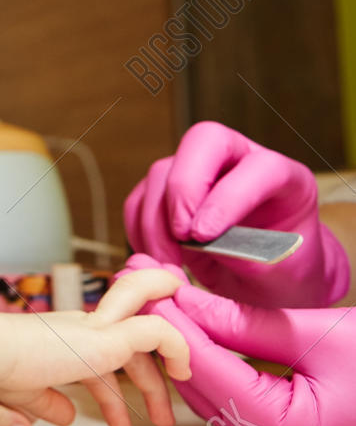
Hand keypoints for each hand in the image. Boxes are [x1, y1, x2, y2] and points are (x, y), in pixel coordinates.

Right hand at [0, 269, 189, 425]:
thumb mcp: (18, 394)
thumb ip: (44, 402)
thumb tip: (67, 415)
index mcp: (54, 341)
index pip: (94, 361)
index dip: (110, 394)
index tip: (120, 424)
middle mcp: (74, 328)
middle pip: (125, 324)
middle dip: (148, 361)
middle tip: (165, 403)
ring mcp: (90, 329)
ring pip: (143, 310)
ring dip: (169, 351)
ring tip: (180, 402)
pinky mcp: (106, 337)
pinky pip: (156, 332)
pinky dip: (177, 347)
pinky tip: (182, 373)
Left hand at [123, 252, 355, 425]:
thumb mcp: (319, 333)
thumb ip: (244, 322)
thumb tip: (180, 298)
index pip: (207, 372)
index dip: (169, 322)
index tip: (140, 280)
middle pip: (199, 386)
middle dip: (168, 330)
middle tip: (137, 279)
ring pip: (211, 394)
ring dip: (183, 344)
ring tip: (156, 293)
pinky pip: (233, 401)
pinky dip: (210, 362)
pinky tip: (191, 322)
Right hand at [124, 121, 348, 306]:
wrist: (265, 284)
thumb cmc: (280, 275)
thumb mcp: (277, 274)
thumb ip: (243, 253)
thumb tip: (196, 241)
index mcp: (285, 177)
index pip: (258, 167)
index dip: (228, 198)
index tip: (205, 236)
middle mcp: (240, 162)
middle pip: (203, 141)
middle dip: (183, 188)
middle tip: (181, 235)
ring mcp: (200, 172)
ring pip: (162, 172)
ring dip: (156, 220)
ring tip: (167, 262)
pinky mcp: (167, 191)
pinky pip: (140, 199)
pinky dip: (140, 229)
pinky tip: (156, 256)